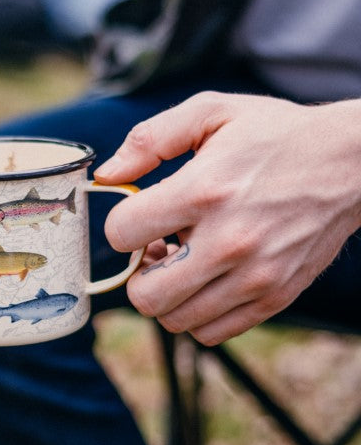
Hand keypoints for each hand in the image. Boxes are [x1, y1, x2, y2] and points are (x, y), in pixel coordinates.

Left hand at [93, 91, 360, 343]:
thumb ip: (149, 139)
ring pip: (175, 319)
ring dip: (167, 294)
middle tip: (154, 247)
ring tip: (182, 260)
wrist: (350, 162)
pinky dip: (197, 312)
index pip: (122, 233)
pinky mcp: (275, 297)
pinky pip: (211, 332)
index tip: (138, 213)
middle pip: (145, 295)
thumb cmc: (274, 134)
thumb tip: (107, 174)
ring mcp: (255, 276)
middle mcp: (229, 241)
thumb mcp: (210, 112)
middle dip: (136, 273)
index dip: (119, 224)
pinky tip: (206, 277)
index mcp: (204, 190)